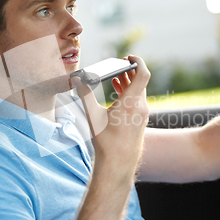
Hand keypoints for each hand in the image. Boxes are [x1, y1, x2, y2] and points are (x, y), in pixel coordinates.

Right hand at [72, 55, 150, 179]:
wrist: (119, 163)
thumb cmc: (106, 141)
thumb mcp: (93, 116)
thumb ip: (84, 95)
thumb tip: (76, 80)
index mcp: (131, 102)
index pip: (143, 74)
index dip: (138, 62)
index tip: (129, 57)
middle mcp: (141, 106)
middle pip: (140, 81)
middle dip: (129, 71)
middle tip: (119, 65)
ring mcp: (143, 113)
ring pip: (139, 91)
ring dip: (129, 83)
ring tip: (116, 78)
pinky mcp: (141, 120)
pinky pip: (138, 100)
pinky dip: (130, 93)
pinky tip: (118, 93)